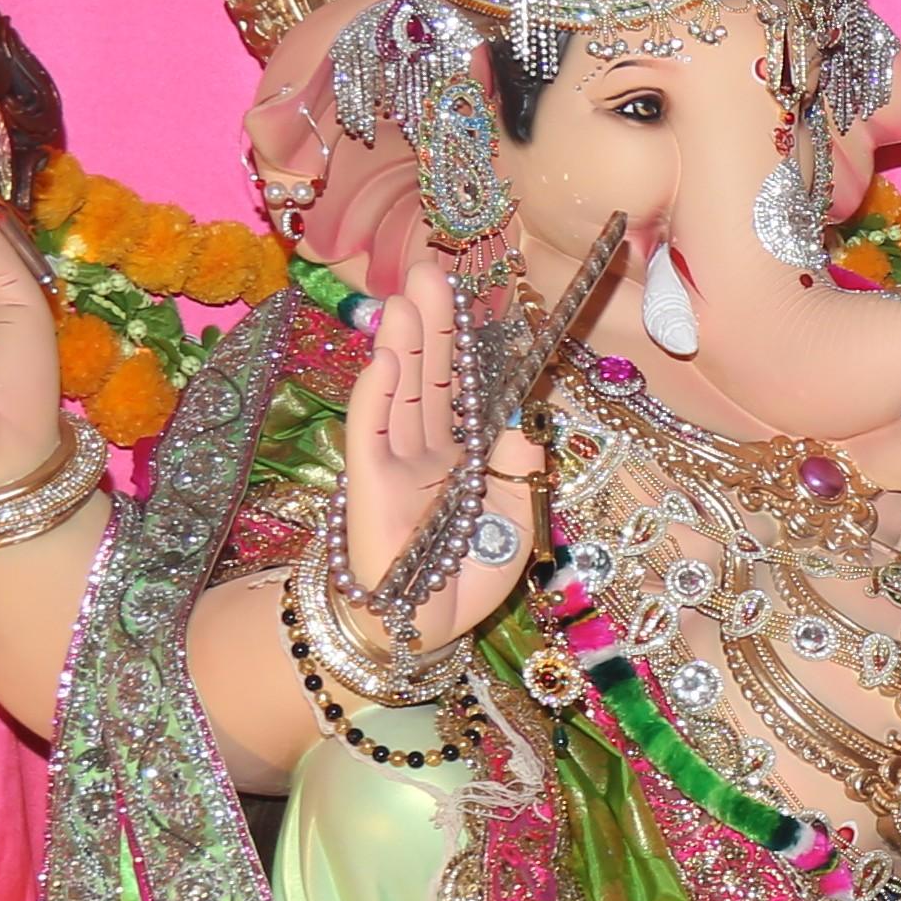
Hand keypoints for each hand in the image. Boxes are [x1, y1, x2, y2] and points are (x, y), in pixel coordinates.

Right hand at [337, 260, 549, 650]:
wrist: (429, 628)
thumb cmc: (471, 576)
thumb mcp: (516, 514)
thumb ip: (521, 463)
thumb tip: (532, 417)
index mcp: (463, 456)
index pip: (464, 389)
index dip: (466, 346)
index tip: (473, 300)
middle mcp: (427, 451)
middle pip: (431, 377)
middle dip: (431, 326)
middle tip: (430, 273)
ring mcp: (395, 463)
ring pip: (402, 393)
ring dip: (405, 344)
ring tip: (408, 297)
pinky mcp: (368, 482)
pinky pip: (373, 430)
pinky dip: (380, 393)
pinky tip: (388, 358)